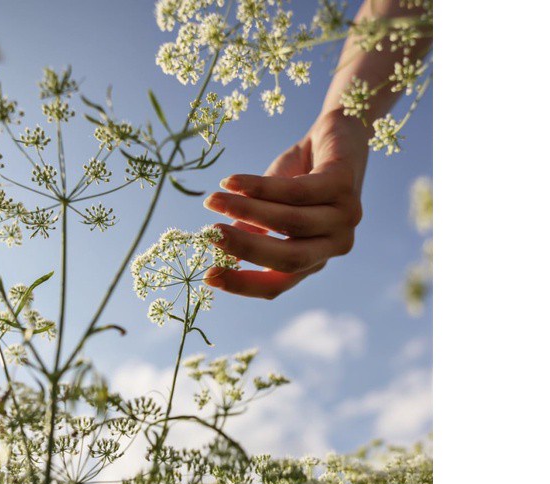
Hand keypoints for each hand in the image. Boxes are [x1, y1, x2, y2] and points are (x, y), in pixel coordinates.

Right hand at [202, 109, 369, 298]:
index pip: (278, 283)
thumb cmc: (299, 173)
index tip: (208, 276)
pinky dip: (258, 187)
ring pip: (290, 223)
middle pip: (289, 260)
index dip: (243, 284)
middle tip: (210, 235)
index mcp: (315, 259)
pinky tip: (231, 182)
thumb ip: (252, 230)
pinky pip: (295, 191)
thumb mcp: (269, 206)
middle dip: (246, 249)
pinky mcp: (344, 185)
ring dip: (246, 212)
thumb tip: (221, 250)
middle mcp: (335, 244)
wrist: (337, 130)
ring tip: (212, 201)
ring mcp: (345, 217)